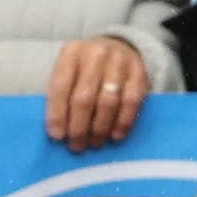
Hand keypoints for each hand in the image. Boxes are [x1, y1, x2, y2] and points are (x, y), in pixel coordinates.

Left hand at [42, 34, 152, 148]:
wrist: (119, 50)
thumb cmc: (87, 70)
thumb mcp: (69, 73)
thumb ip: (62, 96)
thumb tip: (58, 133)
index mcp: (71, 52)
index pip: (60, 85)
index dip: (57, 113)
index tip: (57, 136)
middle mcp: (95, 54)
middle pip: (85, 97)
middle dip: (79, 127)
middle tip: (77, 146)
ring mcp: (119, 62)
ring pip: (108, 102)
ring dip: (100, 128)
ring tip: (95, 143)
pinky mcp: (139, 73)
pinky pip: (131, 102)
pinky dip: (123, 123)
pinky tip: (115, 136)